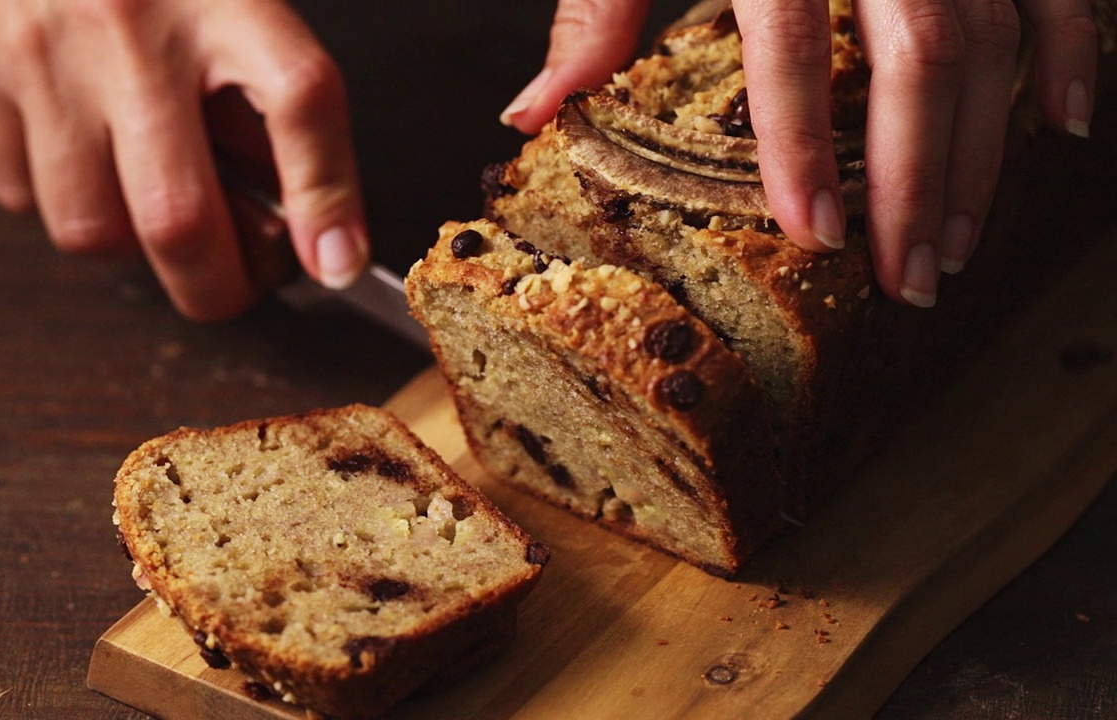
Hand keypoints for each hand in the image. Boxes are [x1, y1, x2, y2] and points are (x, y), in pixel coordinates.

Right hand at [0, 0, 369, 320]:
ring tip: (147, 192)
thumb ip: (266, 100)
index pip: (298, 98)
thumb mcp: (229, 2)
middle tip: (234, 280)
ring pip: (92, 228)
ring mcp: (43, 49)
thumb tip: (306, 224)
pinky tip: (78, 153)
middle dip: (216, 286)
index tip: (334, 262)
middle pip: (178, 215)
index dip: (325, 196)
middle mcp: (130, 23)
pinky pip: (18, 195)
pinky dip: (56, 200)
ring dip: (130, 242)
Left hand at [502, 0, 1098, 307]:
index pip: (794, 45)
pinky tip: (1063, 126)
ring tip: (957, 245)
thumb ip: (601, 10)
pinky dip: (1070, 49)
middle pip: (919, 54)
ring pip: (992, 32)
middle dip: (918, 179)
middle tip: (907, 276)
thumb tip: (534, 112)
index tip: (816, 235)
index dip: (805, 146)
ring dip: (985, 148)